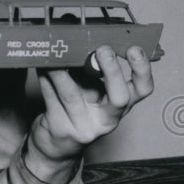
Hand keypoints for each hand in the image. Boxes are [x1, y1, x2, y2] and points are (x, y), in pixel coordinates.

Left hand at [27, 45, 154, 181]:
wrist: (56, 145)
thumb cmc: (76, 110)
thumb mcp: (90, 91)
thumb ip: (90, 69)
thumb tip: (81, 38)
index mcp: (120, 105)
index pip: (143, 89)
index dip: (143, 70)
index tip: (134, 49)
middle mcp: (107, 119)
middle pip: (119, 98)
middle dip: (112, 71)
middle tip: (103, 50)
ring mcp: (84, 126)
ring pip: (72, 95)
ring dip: (62, 71)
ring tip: (56, 55)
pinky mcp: (61, 128)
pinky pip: (51, 98)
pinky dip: (45, 79)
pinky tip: (41, 66)